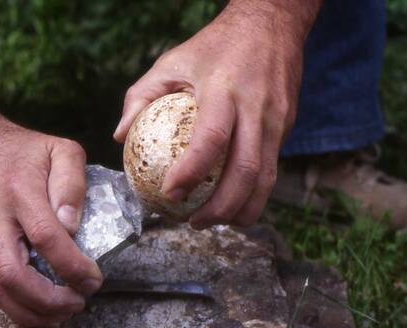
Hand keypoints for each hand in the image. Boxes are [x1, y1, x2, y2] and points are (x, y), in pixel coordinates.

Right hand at [0, 121, 102, 327]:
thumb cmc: (25, 151)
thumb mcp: (61, 150)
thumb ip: (72, 183)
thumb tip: (72, 226)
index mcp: (20, 192)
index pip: (44, 237)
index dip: (71, 265)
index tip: (94, 277)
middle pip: (13, 273)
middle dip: (49, 299)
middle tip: (79, 302)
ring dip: (31, 311)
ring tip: (63, 314)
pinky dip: (16, 308)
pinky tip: (42, 313)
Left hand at [114, 2, 316, 227]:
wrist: (271, 25)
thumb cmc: (214, 45)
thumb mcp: (171, 61)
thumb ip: (141, 96)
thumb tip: (120, 136)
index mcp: (223, 90)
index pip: (211, 139)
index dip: (191, 172)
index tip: (170, 194)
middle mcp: (255, 109)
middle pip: (245, 172)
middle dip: (220, 208)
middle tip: (194, 223)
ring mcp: (276, 121)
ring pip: (266, 179)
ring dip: (242, 210)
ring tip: (214, 222)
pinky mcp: (285, 128)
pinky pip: (272, 169)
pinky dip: (253, 194)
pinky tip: (232, 204)